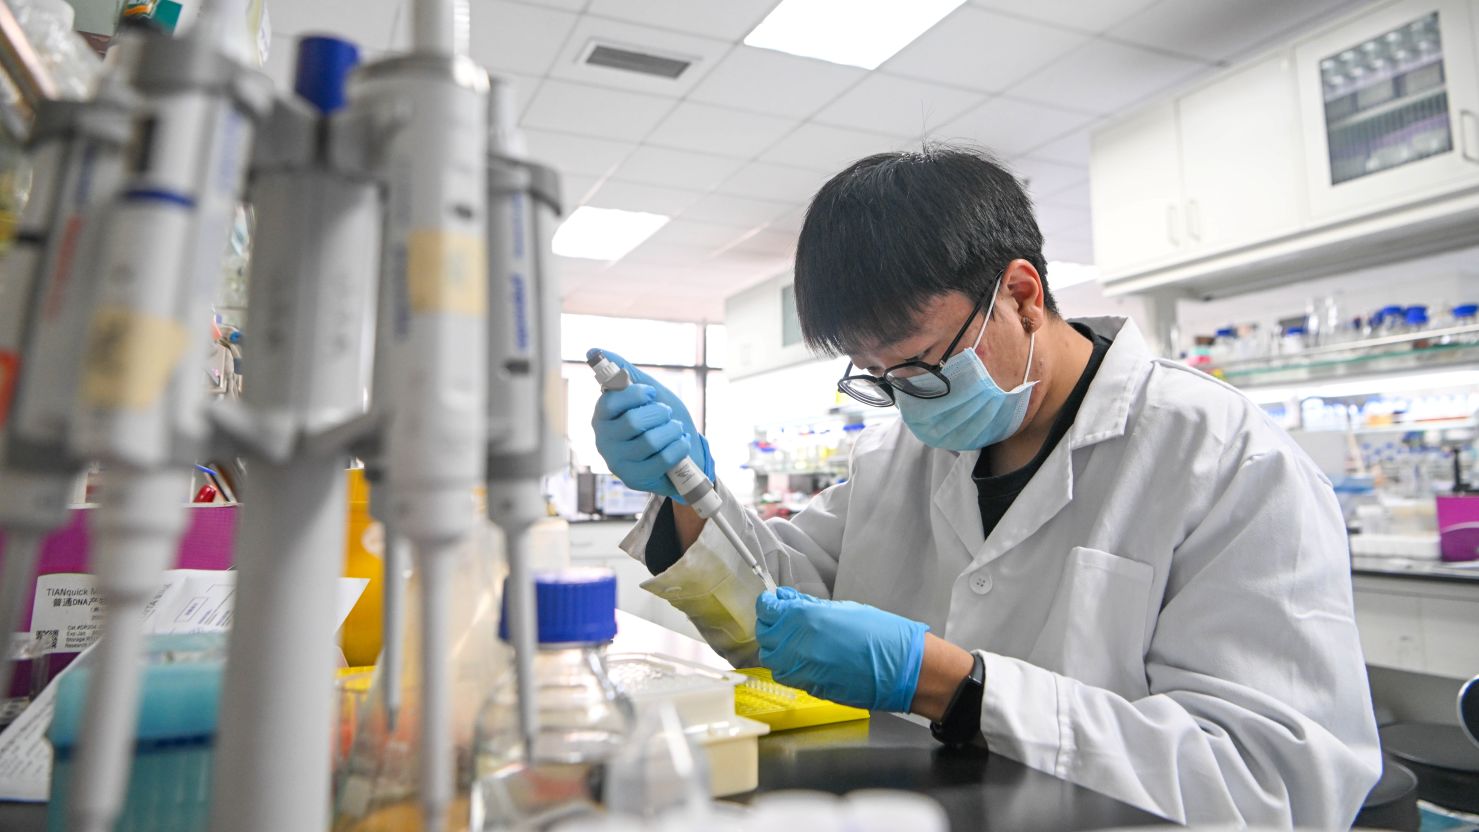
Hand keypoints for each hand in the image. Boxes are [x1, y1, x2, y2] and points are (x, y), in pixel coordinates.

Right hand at [591, 349, 713, 501]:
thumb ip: (623, 371)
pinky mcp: (635, 479)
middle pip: (633, 422)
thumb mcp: (646, 393)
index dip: (636, 395)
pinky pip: (663, 459)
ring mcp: (618, 463)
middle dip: (659, 414)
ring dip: (672, 430)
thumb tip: (593, 350)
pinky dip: (679, 447)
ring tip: (677, 428)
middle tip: (667, 413)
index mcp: (602, 416)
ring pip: (650, 441)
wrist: (681, 451)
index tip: (651, 393)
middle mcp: (604, 440)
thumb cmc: (659, 419)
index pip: (611, 402)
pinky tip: (682, 442)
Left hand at [754, 586, 928, 711]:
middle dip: (770, 625)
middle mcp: (796, 644)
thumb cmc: (881, 634)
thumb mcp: (843, 608)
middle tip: (782, 619)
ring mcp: (801, 669)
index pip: (766, 610)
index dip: (767, 604)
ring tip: (794, 640)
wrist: (901, 668)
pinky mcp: (809, 688)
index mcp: (804, 618)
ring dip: (776, 648)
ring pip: (771, 659)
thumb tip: (788, 601)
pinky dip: (788, 665)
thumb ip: (809, 606)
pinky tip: (804, 657)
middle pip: (764, 635)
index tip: (772, 601)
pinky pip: (786, 675)